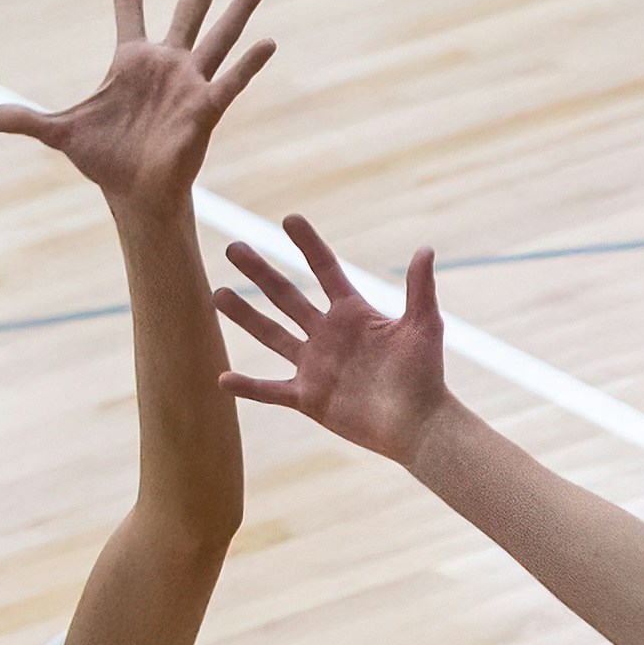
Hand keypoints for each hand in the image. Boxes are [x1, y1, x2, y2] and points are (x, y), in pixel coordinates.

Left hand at [0, 0, 272, 206]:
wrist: (136, 195)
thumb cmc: (103, 161)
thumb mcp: (56, 132)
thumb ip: (20, 118)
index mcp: (130, 58)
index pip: (130, 1)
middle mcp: (167, 62)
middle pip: (193, 1)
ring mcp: (190, 83)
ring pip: (221, 31)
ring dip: (244, 1)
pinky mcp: (205, 110)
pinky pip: (230, 80)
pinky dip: (249, 63)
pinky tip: (268, 41)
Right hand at [220, 217, 452, 461]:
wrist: (419, 425)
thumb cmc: (426, 376)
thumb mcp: (424, 327)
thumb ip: (419, 289)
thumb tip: (425, 249)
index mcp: (354, 314)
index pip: (325, 271)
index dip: (309, 245)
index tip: (290, 219)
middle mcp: (329, 335)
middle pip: (287, 297)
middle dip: (261, 272)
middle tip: (234, 247)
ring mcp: (315, 366)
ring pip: (271, 335)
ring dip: (245, 315)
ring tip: (218, 294)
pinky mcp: (309, 398)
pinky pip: (271, 390)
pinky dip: (248, 387)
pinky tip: (222, 377)